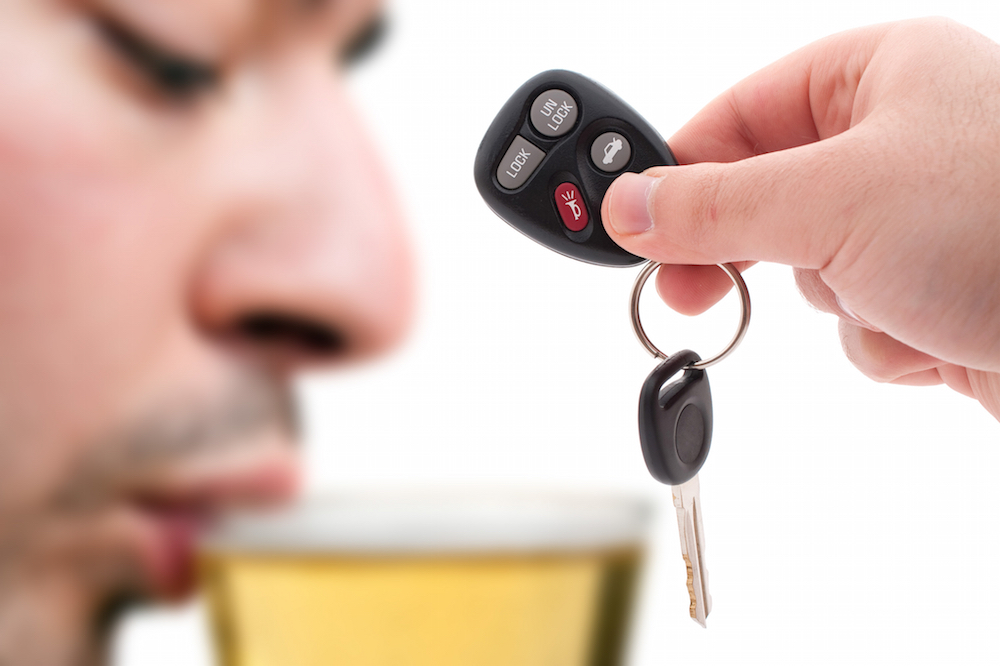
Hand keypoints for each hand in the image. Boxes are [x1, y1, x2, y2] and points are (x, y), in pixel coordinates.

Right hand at [602, 18, 999, 420]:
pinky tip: (936, 330)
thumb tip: (628, 208)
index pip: (734, 114)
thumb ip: (714, 204)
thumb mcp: (832, 201)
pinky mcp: (936, 290)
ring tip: (895, 298)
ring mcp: (919, 221)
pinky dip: (883, 339)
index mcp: (877, 75)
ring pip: (808, 270)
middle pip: (764, 196)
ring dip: (837, 302)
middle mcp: (898, 140)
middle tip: (696, 290)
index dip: (676, 172)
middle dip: (752, 251)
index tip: (627, 227)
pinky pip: (858, 319)